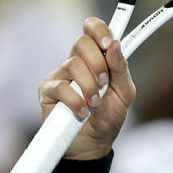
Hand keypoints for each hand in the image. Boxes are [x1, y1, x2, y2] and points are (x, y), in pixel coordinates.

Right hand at [38, 17, 135, 159]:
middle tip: (105, 83)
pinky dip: (75, 101)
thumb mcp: (125, 93)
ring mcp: (60, 75)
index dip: (99, 29)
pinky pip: (60, 87)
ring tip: (94, 104)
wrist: (95, 143)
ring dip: (89, 87)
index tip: (108, 42)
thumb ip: (121, 69)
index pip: (92, 29)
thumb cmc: (109, 116)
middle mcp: (76, 62)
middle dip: (98, 64)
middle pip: (81, 42)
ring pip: (72, 64)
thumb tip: (115, 45)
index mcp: (96, 58)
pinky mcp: (47, 91)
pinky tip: (82, 112)